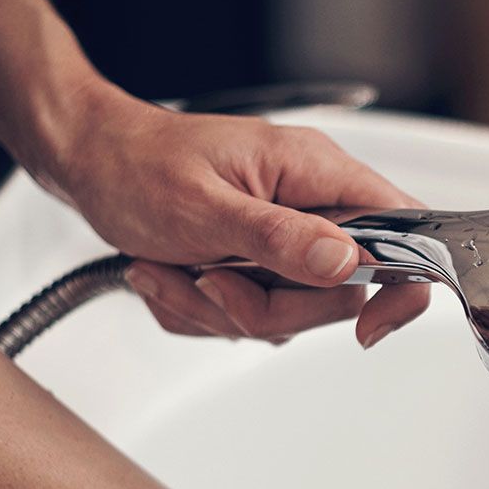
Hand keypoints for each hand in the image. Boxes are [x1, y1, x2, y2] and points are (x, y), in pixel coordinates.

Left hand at [31, 84, 430, 348]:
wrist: (83, 160)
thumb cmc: (134, 165)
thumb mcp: (203, 207)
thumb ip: (279, 238)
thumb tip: (347, 261)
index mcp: (316, 172)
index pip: (405, 231)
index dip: (401, 286)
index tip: (368, 327)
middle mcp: (311, 204)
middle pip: (340, 293)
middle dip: (268, 306)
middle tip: (212, 280)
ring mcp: (286, 236)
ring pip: (291, 312)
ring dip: (222, 309)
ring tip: (175, 268)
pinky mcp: (258, 262)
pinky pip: (251, 316)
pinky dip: (202, 310)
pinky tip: (171, 272)